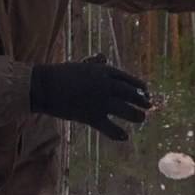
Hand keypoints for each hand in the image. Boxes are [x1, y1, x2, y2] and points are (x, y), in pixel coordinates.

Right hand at [29, 56, 150, 141]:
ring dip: (136, 116)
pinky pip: (109, 127)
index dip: (140, 87)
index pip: (128, 79)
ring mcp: (100, 101)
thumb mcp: (81, 65)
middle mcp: (105, 85)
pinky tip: (125, 137)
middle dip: (142, 101)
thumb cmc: (61, 74)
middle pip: (131, 94)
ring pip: (126, 110)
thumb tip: (103, 57)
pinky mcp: (91, 116)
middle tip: (148, 106)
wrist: (45, 86)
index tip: (146, 92)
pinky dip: (118, 133)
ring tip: (141, 119)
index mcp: (104, 71)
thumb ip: (95, 63)